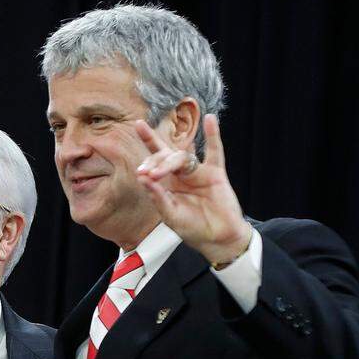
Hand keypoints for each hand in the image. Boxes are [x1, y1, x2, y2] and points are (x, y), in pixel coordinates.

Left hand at [134, 114, 250, 264]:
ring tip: (163, 169)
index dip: (147, 163)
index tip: (140, 171)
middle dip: (155, 158)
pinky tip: (209, 119)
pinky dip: (213, 135)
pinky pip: (215, 151)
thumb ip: (158, 197)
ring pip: (184, 157)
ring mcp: (198, 172)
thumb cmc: (193, 229)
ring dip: (173, 160)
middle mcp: (180, 175)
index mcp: (167, 184)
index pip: (153, 166)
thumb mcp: (171, 216)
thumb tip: (143, 178)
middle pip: (165, 155)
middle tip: (149, 171)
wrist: (218, 238)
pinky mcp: (216, 173)